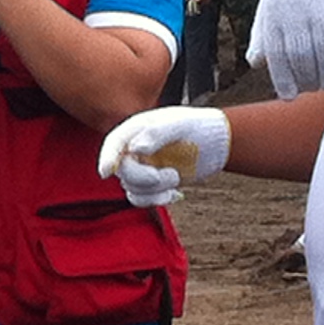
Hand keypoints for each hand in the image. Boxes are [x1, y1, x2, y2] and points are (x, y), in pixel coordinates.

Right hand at [96, 107, 230, 208]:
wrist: (216, 143)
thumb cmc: (199, 126)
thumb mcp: (180, 124)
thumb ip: (156, 133)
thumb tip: (135, 149)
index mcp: (136, 129)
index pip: (114, 143)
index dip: (107, 157)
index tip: (106, 172)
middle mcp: (134, 148)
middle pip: (122, 170)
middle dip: (144, 178)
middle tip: (172, 175)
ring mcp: (141, 167)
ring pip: (131, 188)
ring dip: (155, 190)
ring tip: (176, 177)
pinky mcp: (151, 183)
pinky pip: (141, 199)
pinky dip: (157, 200)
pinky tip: (175, 193)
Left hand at [249, 0, 323, 97]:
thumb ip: (264, 29)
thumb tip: (255, 63)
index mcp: (274, 7)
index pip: (276, 52)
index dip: (283, 78)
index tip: (290, 96)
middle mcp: (295, 6)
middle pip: (302, 55)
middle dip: (309, 79)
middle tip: (316, 89)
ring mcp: (321, 3)